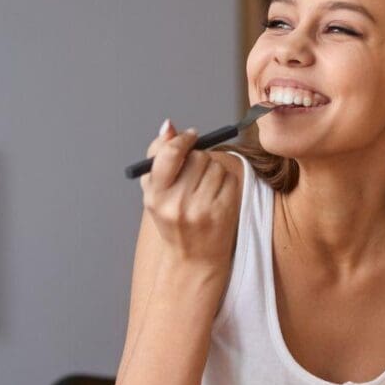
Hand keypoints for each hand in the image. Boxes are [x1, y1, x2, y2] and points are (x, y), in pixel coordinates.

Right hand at [140, 119, 239, 271]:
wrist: (194, 258)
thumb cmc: (172, 219)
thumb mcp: (155, 191)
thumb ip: (158, 155)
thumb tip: (169, 126)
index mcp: (156, 196)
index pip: (170, 153)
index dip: (183, 140)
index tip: (191, 136)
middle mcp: (177, 204)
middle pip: (197, 157)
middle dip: (199, 158)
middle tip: (196, 171)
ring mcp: (202, 209)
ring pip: (216, 166)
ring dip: (213, 170)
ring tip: (205, 188)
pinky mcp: (223, 212)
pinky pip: (229, 178)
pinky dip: (225, 182)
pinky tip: (216, 196)